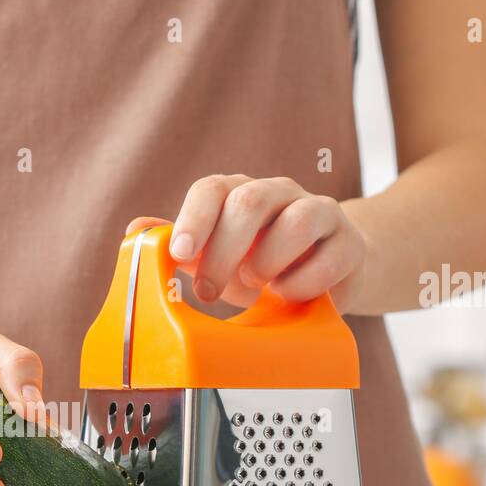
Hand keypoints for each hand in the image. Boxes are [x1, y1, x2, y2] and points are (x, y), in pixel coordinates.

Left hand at [128, 174, 365, 310]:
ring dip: (266, 264)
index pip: (212, 188)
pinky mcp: (349, 243)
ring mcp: (318, 212)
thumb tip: (136, 229)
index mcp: (238, 193)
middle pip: (249, 201)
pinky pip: (327, 259)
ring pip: (297, 221)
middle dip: (223, 253)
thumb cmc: (258, 263)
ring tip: (255, 288)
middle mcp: (278, 193)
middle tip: (209, 294)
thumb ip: (181, 244)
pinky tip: (289, 296)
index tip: (180, 253)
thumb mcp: (214, 257)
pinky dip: (301, 285)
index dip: (194, 219)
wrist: (324, 274)